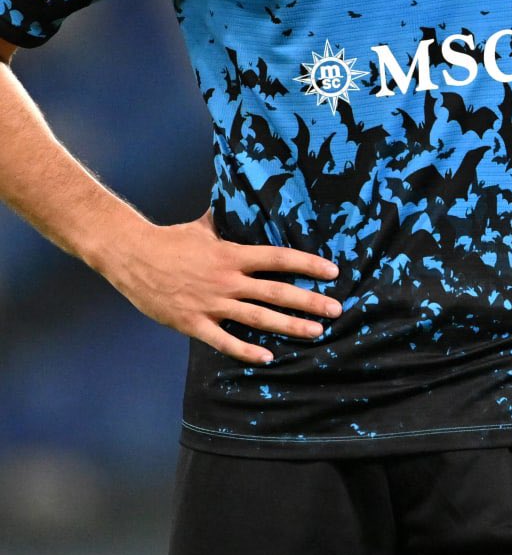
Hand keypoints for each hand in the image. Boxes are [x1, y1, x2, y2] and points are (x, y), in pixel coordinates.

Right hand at [101, 210, 339, 364]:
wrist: (131, 256)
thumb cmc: (171, 239)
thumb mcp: (205, 225)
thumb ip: (228, 218)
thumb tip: (245, 197)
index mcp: (233, 254)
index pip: (280, 259)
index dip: (308, 265)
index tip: (333, 272)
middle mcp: (227, 280)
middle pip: (277, 292)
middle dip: (310, 302)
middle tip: (336, 310)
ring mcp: (211, 303)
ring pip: (258, 318)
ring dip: (289, 326)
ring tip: (315, 333)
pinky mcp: (192, 323)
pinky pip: (224, 341)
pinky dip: (247, 350)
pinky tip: (268, 357)